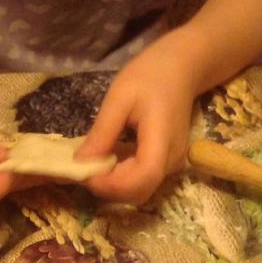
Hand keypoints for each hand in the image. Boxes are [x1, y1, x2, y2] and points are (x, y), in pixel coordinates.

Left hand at [77, 39, 197, 204]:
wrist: (181, 70)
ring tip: (93, 162)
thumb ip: (102, 132)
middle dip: (108, 188)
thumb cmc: (150, 75)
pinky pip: (142, 179)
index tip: (84, 174)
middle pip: (139, 192)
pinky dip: (122, 176)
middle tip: (83, 169)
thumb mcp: (119, 97)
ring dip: (113, 184)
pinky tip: (108, 157)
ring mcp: (172, 165)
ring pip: (140, 190)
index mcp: (162, 142)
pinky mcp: (167, 163)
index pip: (140, 180)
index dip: (110, 185)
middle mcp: (171, 161)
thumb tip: (80, 162)